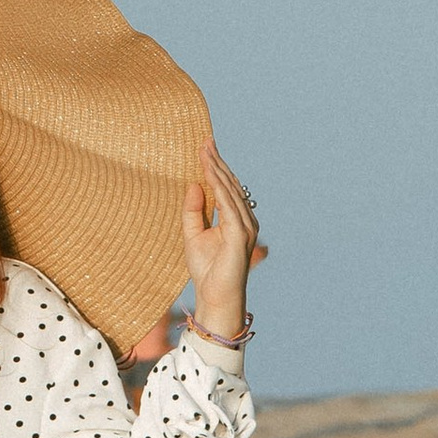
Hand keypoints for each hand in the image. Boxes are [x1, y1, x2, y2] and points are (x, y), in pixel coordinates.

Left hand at [178, 143, 266, 347]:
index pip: (226, 187)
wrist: (216, 298)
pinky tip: (209, 173)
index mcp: (236, 220)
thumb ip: (193, 211)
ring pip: (230, 190)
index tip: (204, 146)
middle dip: (217, 161)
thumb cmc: (207, 271)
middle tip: (205, 140)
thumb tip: (193, 184)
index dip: (215, 166)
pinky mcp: (240, 235)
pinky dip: (219, 187)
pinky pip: (228, 205)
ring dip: (217, 169)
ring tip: (205, 150)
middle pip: (230, 184)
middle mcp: (245, 220)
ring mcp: (245, 227)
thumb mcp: (192, 235)